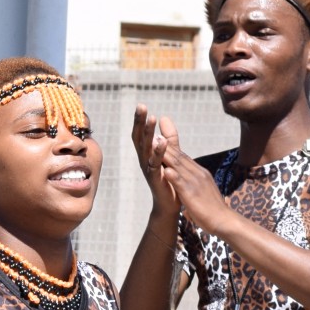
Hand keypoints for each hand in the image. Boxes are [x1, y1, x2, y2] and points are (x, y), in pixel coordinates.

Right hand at [133, 106, 180, 223]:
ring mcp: (148, 169)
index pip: (142, 134)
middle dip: (140, 122)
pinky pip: (155, 163)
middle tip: (141, 107)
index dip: (140, 121)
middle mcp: (144, 160)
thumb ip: (169, 137)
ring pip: (146, 148)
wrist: (169, 203)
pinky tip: (161, 142)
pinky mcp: (155, 178)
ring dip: (148, 133)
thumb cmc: (169, 179)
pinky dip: (158, 152)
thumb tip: (164, 116)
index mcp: (147, 154)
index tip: (141, 106)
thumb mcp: (170, 153)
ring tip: (151, 118)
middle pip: (140, 138)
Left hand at [155, 131, 228, 233]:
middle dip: (165, 144)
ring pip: (179, 166)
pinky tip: (166, 170)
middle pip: (179, 157)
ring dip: (167, 155)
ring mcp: (196, 183)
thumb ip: (192, 181)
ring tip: (155, 144)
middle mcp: (197, 174)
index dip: (169, 146)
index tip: (157, 136)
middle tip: (152, 132)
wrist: (224, 221)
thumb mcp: (200, 189)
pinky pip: (182, 184)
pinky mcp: (193, 194)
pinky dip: (174, 176)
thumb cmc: (210, 208)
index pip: (181, 157)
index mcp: (198, 173)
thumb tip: (185, 177)